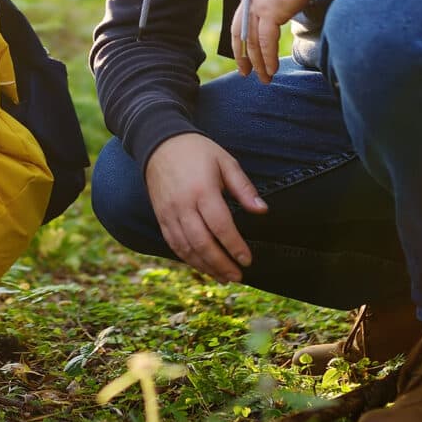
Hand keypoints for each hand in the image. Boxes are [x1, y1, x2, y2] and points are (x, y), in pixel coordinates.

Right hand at [143, 133, 267, 281]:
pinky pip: (173, 243)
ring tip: (223, 278)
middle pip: (202, 242)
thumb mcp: (225, 161)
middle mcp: (183, 204)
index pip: (220, 226)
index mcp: (202, 190)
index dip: (234, 246)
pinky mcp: (161, 216)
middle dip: (221, 263)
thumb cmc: (197, 151)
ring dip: (205, 266)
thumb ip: (243, 187)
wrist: (158, 143)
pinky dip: (188, 258)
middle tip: (237, 276)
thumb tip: (262, 211)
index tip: (247, 260)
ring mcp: (169, 212)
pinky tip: (202, 266)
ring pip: (186, 247)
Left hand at [231, 0, 308, 83]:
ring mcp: (257, 6)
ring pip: (253, 42)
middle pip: (241, 34)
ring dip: (258, 63)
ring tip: (264, 78)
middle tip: (246, 73)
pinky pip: (265, 42)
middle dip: (243, 56)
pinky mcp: (269, 12)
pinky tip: (271, 70)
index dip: (240, 40)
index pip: (240, 20)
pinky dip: (267, 58)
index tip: (243, 54)